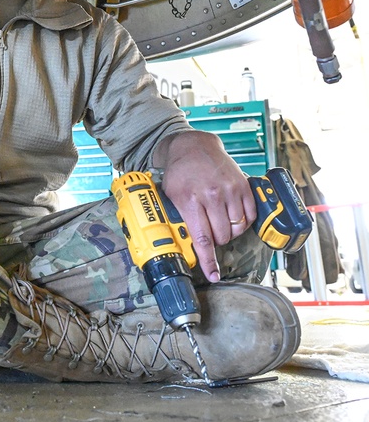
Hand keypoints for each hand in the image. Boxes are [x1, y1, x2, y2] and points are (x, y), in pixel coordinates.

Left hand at [154, 131, 254, 282]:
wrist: (194, 146)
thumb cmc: (180, 173)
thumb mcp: (171, 195)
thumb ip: (179, 218)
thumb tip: (183, 243)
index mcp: (190, 200)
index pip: (202, 238)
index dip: (208, 260)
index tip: (214, 275)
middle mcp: (211, 196)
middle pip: (221, 236)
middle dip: (216, 240)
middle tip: (209, 230)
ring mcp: (230, 191)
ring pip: (237, 229)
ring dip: (229, 232)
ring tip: (219, 221)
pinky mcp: (243, 187)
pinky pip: (250, 216)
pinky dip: (243, 221)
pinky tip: (232, 214)